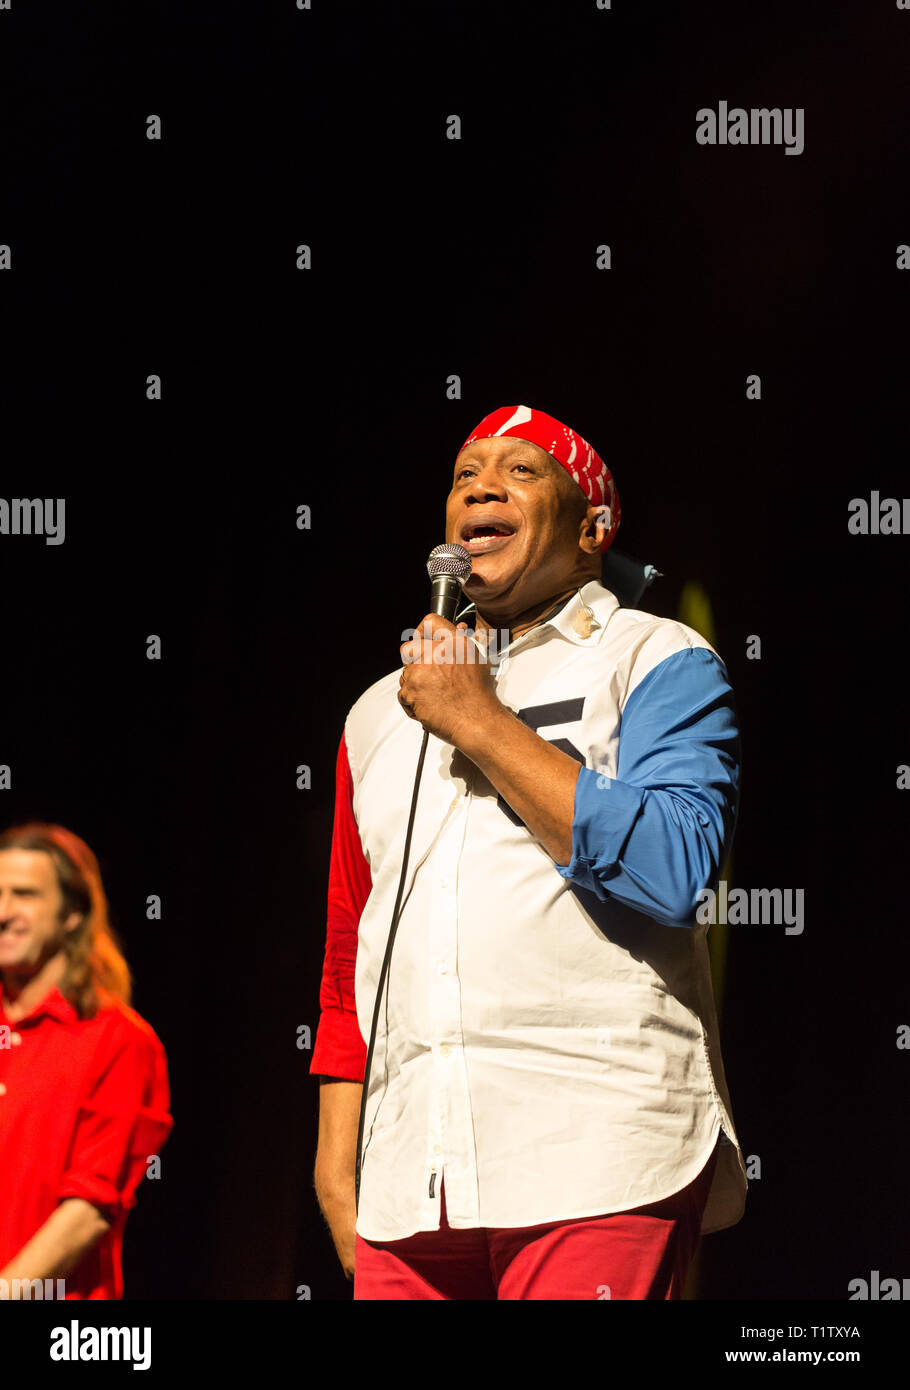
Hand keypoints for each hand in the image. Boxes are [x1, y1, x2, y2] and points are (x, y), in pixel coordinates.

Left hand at [398, 613, 498, 747]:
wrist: (478, 721)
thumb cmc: (480, 697)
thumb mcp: (478, 662)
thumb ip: (464, 643)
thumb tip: (460, 629)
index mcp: (454, 642)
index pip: (430, 622)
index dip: (423, 631)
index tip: (421, 639)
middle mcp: (436, 652)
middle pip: (408, 648)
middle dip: (412, 661)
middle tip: (425, 674)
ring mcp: (421, 670)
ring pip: (405, 674)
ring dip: (415, 685)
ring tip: (434, 696)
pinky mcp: (411, 689)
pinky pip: (403, 694)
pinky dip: (412, 702)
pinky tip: (430, 706)